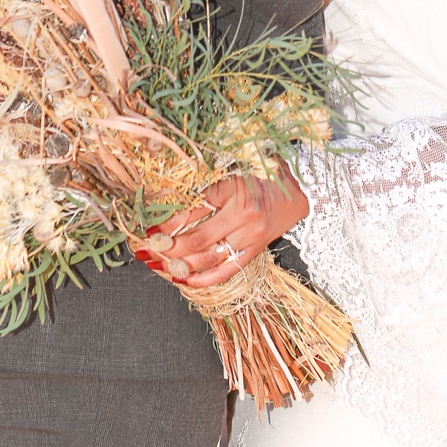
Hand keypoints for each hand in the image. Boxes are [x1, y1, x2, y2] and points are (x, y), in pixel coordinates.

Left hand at [135, 164, 308, 289]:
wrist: (301, 190)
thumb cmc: (265, 173)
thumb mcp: (235, 166)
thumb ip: (208, 181)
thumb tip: (169, 197)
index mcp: (236, 189)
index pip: (194, 210)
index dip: (169, 222)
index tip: (149, 230)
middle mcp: (244, 216)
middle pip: (197, 239)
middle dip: (167, 248)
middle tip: (145, 251)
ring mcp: (250, 237)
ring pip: (208, 257)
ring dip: (179, 265)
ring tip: (157, 265)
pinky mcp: (255, 251)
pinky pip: (227, 270)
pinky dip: (204, 278)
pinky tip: (183, 279)